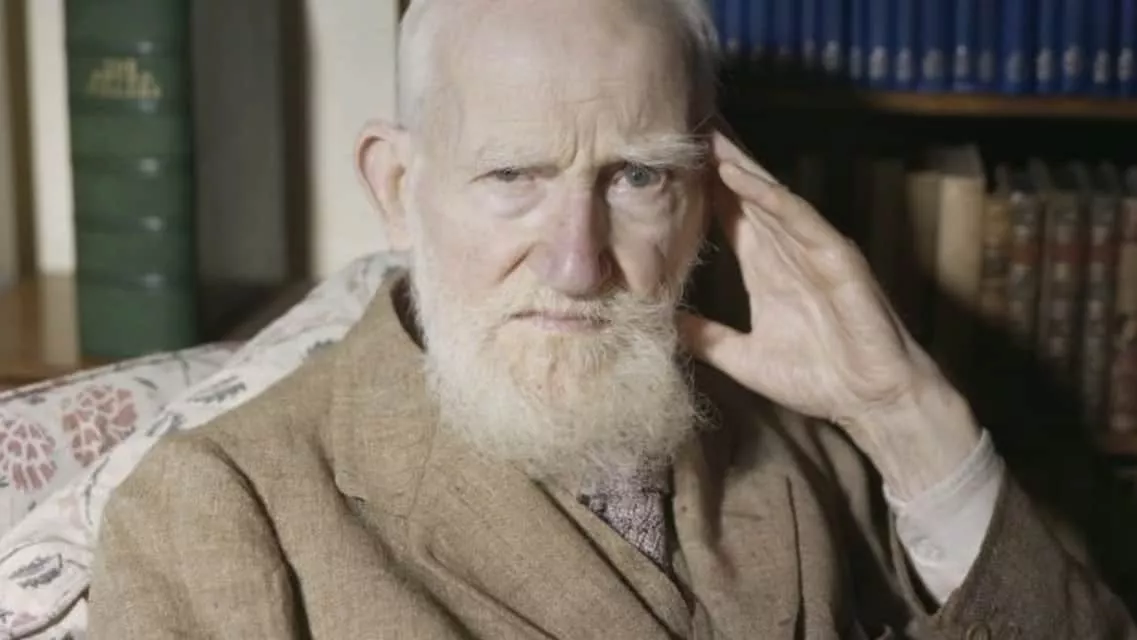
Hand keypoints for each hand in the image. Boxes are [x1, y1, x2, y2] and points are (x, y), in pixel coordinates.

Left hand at [680, 132, 978, 495]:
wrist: (872, 402)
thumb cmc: (818, 379)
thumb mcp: (743, 359)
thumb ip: (706, 338)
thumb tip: (662, 326)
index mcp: (766, 268)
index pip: (727, 214)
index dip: (700, 185)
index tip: (667, 157)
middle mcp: (787, 250)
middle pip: (746, 192)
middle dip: (716, 158)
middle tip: (684, 120)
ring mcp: (813, 249)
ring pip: (770, 194)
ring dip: (736, 163)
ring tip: (704, 132)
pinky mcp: (837, 257)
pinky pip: (799, 217)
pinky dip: (769, 194)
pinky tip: (739, 173)